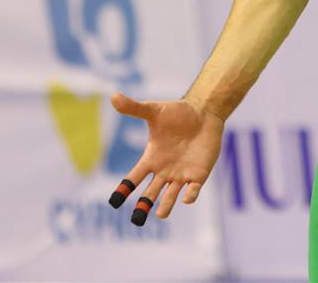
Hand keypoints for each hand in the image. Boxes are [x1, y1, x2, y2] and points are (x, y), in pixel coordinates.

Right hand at [108, 92, 224, 223]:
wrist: (204, 112)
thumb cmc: (177, 113)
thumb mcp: (154, 110)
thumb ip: (134, 108)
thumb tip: (113, 96)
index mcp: (151, 158)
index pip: (134, 178)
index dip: (124, 189)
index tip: (114, 202)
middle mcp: (164, 170)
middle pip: (150, 193)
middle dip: (143, 207)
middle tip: (137, 221)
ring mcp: (181, 174)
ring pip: (170, 195)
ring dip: (166, 205)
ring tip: (160, 214)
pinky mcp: (198, 175)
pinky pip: (193, 189)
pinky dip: (190, 195)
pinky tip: (187, 197)